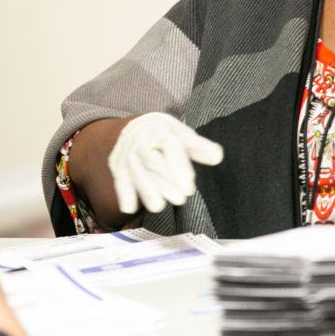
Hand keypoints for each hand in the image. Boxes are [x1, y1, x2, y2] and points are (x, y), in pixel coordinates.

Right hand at [108, 112, 223, 213]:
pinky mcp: (117, 164)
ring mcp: (127, 152)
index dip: (179, 167)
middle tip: (180, 198)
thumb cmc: (164, 134)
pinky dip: (123, 193)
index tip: (189, 187)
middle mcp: (141, 139)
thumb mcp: (183, 134)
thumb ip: (200, 147)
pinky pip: (119, 178)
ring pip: (134, 171)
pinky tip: (130, 207)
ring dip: (146, 190)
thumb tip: (217, 156)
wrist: (136, 127)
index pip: (169, 145)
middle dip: (164, 181)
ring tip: (159, 206)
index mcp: (160, 128)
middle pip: (150, 160)